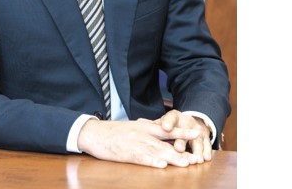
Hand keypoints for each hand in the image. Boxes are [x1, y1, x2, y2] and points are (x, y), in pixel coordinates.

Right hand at [76, 118, 200, 167]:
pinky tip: (161, 166)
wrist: (94, 132)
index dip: (182, 131)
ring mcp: (134, 143)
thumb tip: (160, 129)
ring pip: (156, 151)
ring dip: (172, 158)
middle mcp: (142, 134)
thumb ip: (146, 129)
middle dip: (181, 151)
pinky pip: (141, 158)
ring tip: (185, 164)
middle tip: (195, 157)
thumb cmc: (113, 131)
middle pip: (165, 143)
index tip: (196, 133)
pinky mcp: (125, 153)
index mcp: (144, 127)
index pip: (167, 129)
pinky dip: (151, 161)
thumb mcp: (132, 127)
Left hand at [155, 110, 212, 161]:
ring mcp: (197, 131)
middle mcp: (187, 123)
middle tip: (178, 148)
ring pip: (197, 140)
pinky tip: (205, 158)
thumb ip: (153, 124)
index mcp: (175, 117)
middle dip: (181, 141)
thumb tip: (138, 121)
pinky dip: (207, 152)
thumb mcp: (163, 122)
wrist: (190, 122)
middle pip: (184, 132)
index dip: (168, 122)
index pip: (171, 118)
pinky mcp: (205, 138)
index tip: (165, 127)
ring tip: (195, 158)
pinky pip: (207, 145)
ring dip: (196, 149)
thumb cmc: (171, 124)